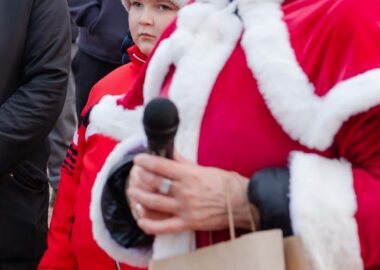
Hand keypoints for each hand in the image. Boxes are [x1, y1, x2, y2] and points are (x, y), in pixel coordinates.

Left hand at [124, 152, 258, 235]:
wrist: (245, 204)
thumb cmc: (227, 184)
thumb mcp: (204, 168)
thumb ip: (183, 162)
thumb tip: (168, 151)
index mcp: (189, 175)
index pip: (159, 165)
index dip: (145, 161)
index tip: (138, 160)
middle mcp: (185, 191)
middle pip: (153, 183)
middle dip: (140, 177)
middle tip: (136, 175)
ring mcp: (185, 209)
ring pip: (153, 203)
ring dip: (139, 196)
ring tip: (133, 191)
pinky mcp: (188, 224)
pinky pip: (164, 227)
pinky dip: (150, 224)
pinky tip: (141, 219)